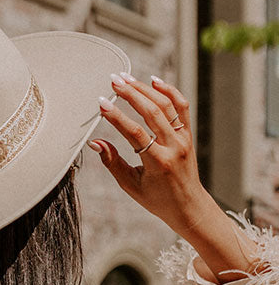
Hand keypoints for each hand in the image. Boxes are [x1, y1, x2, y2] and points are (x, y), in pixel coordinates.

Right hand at [87, 74, 208, 234]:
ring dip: (145, 89)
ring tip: (127, 79)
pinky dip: (169, 91)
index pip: (135, 133)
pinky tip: (153, 81)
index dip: (116, 117)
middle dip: (131, 94)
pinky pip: (181, 106)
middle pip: (152, 112)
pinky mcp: (188, 134)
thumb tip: (96, 143)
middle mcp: (174, 147)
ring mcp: (183, 139)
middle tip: (114, 82)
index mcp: (158, 163)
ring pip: (166, 105)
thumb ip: (113, 163)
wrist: (188, 206)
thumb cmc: (158, 199)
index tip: (102, 104)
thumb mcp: (131, 186)